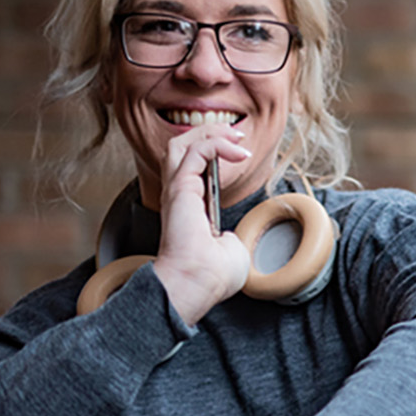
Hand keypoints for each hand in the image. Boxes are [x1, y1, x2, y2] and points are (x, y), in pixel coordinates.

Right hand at [150, 122, 253, 323]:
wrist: (198, 283)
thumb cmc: (212, 275)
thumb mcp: (230, 251)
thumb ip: (227, 238)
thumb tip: (225, 238)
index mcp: (188, 207)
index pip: (192, 166)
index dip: (214, 151)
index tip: (239, 149)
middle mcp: (178, 195)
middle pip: (182, 148)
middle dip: (209, 133)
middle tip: (236, 133)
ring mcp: (176, 191)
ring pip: (181, 144)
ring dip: (209, 133)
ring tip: (234, 133)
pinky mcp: (180, 189)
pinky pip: (195, 152)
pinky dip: (216, 144)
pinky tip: (236, 151)